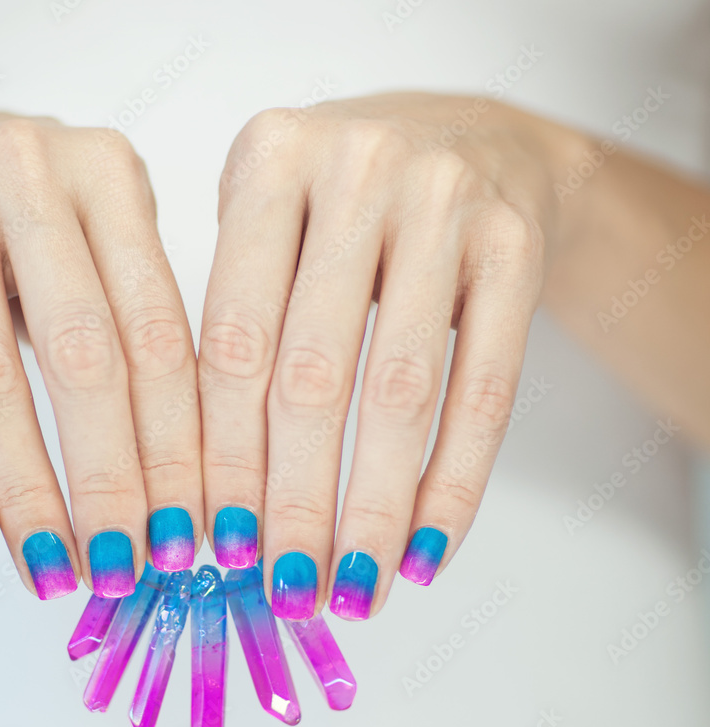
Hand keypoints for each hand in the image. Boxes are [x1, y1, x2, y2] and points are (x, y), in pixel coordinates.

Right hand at [0, 114, 200, 598]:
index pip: (158, 333)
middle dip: (111, 481)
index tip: (187, 534)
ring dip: (26, 492)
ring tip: (51, 569)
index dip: (177, 446)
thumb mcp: (95, 243)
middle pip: (84, 356)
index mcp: (108, 172)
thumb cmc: (18, 223)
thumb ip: (142, 330)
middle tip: (127, 569)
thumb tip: (187, 488)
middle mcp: (25, 169)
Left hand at [199, 93, 564, 618]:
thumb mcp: (266, 219)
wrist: (472, 137)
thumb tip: (208, 491)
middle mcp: (357, 168)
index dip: (222, 456)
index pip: (231, 339)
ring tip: (354, 588)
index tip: (218, 544)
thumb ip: (231, 321)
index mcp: (269, 159)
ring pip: (401, 391)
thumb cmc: (340, 200)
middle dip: (294, 500)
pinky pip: (487, 390)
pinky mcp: (516, 246)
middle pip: (311, 373)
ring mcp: (447, 202)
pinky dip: (454, 483)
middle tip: (285, 587)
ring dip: (373, 508)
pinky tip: (424, 550)